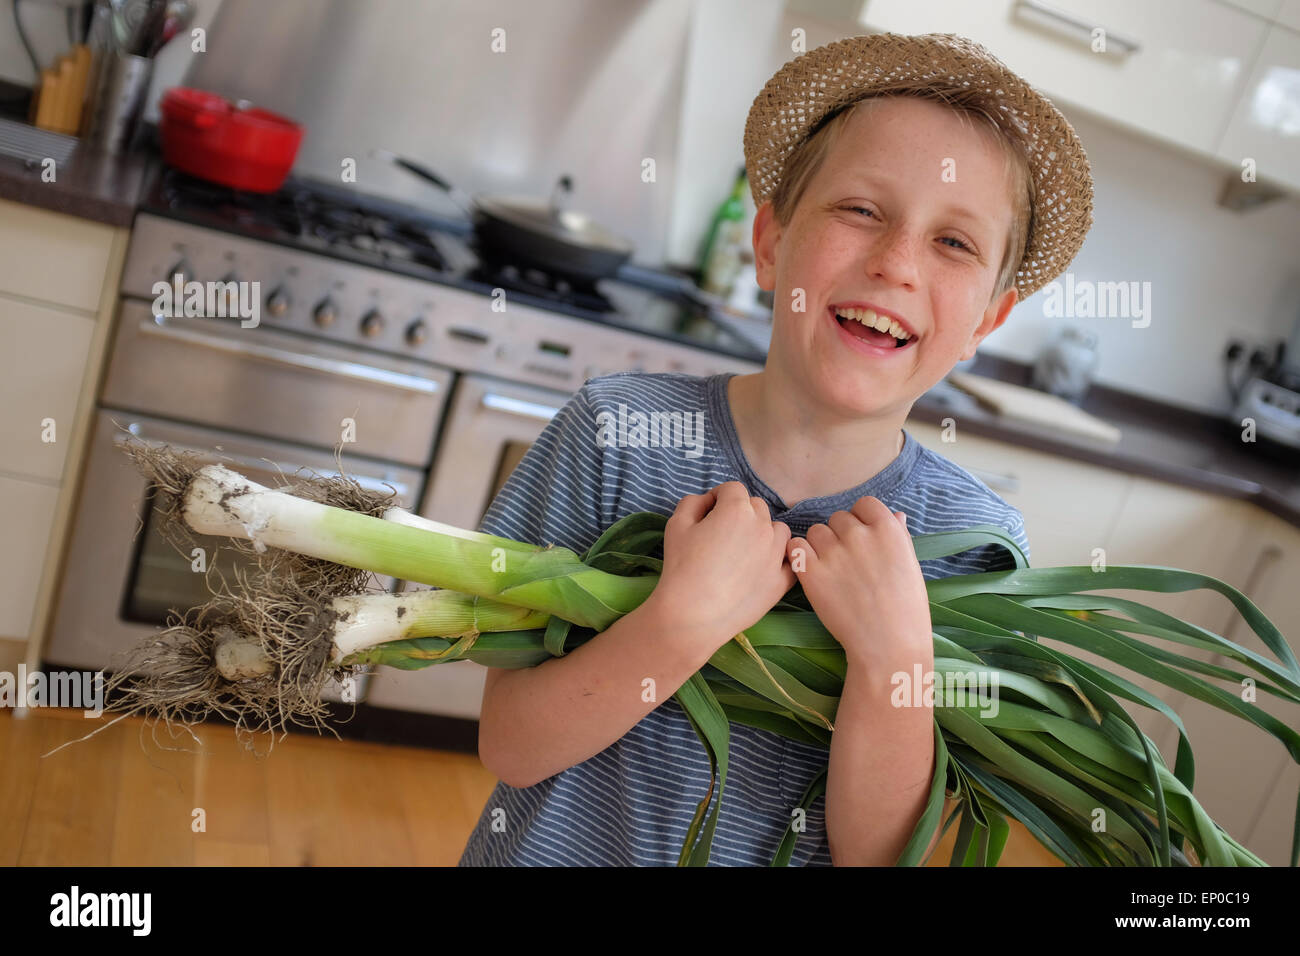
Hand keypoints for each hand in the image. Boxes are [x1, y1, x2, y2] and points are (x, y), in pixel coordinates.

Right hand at [647, 481, 795, 656]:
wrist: (693, 615)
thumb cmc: (681, 568)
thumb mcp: (676, 525)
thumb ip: (693, 502)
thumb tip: (707, 502)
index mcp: (737, 509)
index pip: (732, 489)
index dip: (718, 498)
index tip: (708, 513)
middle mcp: (762, 527)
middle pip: (757, 507)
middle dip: (740, 513)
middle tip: (722, 534)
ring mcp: (776, 554)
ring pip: (778, 531)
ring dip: (763, 533)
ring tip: (745, 550)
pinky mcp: (781, 581)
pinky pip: (790, 561)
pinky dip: (779, 560)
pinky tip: (763, 567)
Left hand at [786, 496, 930, 670]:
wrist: (888, 644)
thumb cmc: (905, 608)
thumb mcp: (909, 565)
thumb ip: (898, 536)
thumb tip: (896, 515)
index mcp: (887, 529)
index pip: (865, 504)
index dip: (862, 520)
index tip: (863, 539)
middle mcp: (859, 535)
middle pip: (838, 519)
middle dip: (841, 536)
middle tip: (849, 563)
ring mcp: (833, 552)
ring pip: (816, 532)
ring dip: (820, 546)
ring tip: (832, 571)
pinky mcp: (811, 571)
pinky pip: (795, 547)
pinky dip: (800, 556)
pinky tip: (811, 571)